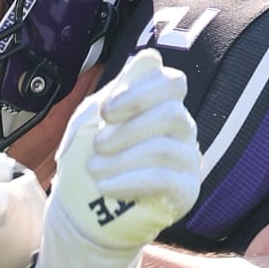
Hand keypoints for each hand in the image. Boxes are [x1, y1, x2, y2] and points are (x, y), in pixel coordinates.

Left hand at [48, 49, 199, 251]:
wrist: (81, 211)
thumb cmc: (88, 161)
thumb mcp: (92, 120)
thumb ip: (119, 90)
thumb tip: (152, 56)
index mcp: (161, 106)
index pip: (172, 83)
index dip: (139, 93)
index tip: (105, 112)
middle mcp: (181, 130)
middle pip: (172, 113)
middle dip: (127, 128)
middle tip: (98, 145)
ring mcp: (187, 161)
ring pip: (164, 149)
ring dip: (120, 159)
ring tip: (95, 168)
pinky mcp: (185, 192)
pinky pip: (164, 179)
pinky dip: (127, 181)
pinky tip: (105, 187)